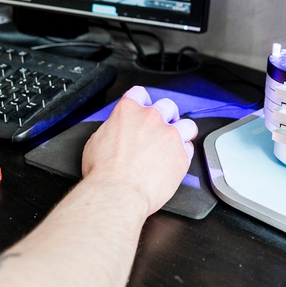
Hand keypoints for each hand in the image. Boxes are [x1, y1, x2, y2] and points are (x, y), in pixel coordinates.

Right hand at [81, 86, 197, 217]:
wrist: (118, 193)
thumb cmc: (104, 173)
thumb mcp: (95, 143)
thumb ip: (111, 131)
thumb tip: (114, 134)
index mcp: (128, 111)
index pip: (139, 93)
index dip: (142, 100)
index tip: (143, 106)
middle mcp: (151, 118)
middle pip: (167, 105)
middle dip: (166, 115)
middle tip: (160, 128)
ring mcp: (169, 135)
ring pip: (186, 124)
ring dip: (182, 132)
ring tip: (176, 143)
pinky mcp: (181, 154)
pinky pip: (190, 148)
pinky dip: (184, 153)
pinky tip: (176, 160)